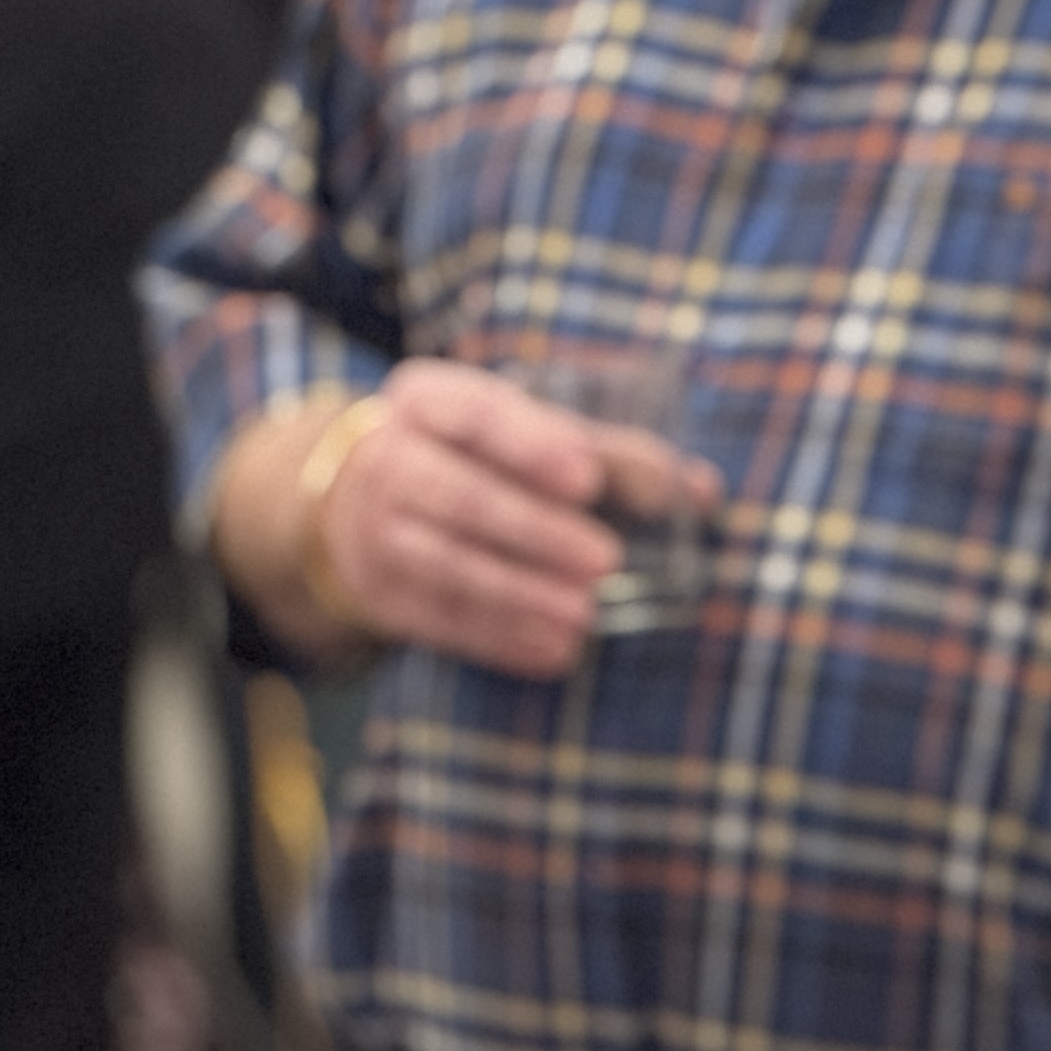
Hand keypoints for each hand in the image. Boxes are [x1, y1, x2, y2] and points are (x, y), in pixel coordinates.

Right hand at [305, 359, 720, 678]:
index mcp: (430, 399)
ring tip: (584, 616)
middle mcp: (388, 459)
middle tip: (606, 560)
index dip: (531, 444)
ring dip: (519, 595)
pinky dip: (496, 638)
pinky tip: (551, 650)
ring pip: (446, 566)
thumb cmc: (473, 454)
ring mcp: (373, 532)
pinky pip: (435, 621)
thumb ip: (612, 454)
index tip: (588, 475)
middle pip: (459, 497)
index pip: (478, 415)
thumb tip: (700, 492)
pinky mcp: (376, 594)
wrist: (350, 498)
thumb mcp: (523, 430)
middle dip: (534, 530)